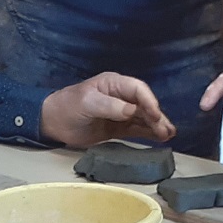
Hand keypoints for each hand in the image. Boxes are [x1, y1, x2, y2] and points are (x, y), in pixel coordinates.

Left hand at [40, 71, 174, 146]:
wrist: (53, 122)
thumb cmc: (69, 106)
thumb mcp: (88, 103)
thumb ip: (110, 106)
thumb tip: (132, 111)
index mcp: (114, 84)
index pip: (138, 90)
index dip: (149, 101)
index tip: (155, 115)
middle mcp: (121, 96)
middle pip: (144, 104)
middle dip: (156, 116)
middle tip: (166, 130)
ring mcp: (120, 112)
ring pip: (143, 118)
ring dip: (156, 125)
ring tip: (169, 135)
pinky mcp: (118, 127)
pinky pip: (136, 129)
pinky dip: (148, 133)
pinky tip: (160, 137)